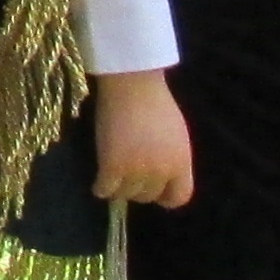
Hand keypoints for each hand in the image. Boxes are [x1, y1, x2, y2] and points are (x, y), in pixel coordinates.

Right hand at [91, 70, 195, 209]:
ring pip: (125, 195)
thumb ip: (172, 157)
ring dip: (118, 187)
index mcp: (181, 162)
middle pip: (147, 196)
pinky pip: (105, 190)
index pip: (179, 197)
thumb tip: (163, 174)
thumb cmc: (154, 100)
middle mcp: (161, 171)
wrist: (132, 83)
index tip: (154, 190)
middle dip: (137, 188)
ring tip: (111, 174)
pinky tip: (99, 178)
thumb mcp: (175, 134)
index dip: (165, 196)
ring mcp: (136, 170)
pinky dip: (100, 187)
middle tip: (127, 174)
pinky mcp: (112, 166)